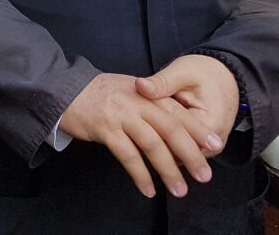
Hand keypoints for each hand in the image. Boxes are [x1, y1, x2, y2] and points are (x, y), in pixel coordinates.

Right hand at [59, 73, 215, 198]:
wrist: (63, 88)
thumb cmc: (97, 93)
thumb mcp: (128, 90)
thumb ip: (150, 103)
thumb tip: (175, 126)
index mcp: (146, 92)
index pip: (178, 111)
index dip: (198, 129)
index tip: (215, 145)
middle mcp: (137, 102)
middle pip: (171, 129)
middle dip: (191, 154)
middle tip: (205, 176)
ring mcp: (121, 115)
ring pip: (153, 144)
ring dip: (168, 170)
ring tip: (179, 190)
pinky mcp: (105, 129)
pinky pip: (128, 156)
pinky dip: (140, 174)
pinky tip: (148, 188)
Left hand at [137, 54, 238, 147]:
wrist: (224, 77)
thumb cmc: (204, 73)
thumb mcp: (183, 72)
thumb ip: (163, 82)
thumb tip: (139, 86)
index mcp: (210, 125)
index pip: (175, 140)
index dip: (148, 135)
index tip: (127, 126)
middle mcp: (211, 145)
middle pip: (174, 154)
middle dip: (149, 144)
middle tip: (123, 132)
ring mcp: (205, 149)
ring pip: (173, 156)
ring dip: (154, 146)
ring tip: (130, 133)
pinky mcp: (198, 147)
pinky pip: (176, 151)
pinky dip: (160, 142)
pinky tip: (142, 133)